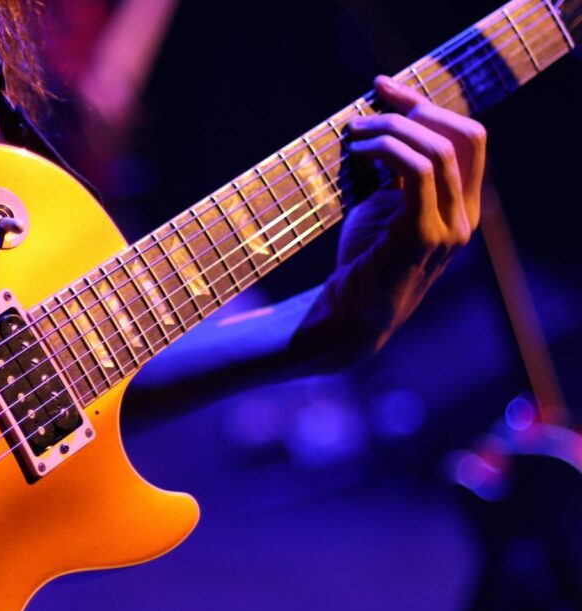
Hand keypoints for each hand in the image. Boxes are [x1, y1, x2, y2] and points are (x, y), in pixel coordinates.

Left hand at [297, 75, 486, 365]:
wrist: (348, 316)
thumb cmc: (362, 262)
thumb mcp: (383, 207)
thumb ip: (395, 172)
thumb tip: (383, 122)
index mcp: (461, 204)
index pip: (467, 138)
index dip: (427, 104)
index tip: (385, 88)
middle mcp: (466, 215)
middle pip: (464, 135)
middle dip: (416, 106)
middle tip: (372, 99)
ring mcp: (450, 228)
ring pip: (439, 150)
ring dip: (392, 128)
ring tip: (355, 130)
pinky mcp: (423, 237)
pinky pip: (418, 174)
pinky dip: (388, 151)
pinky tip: (358, 151)